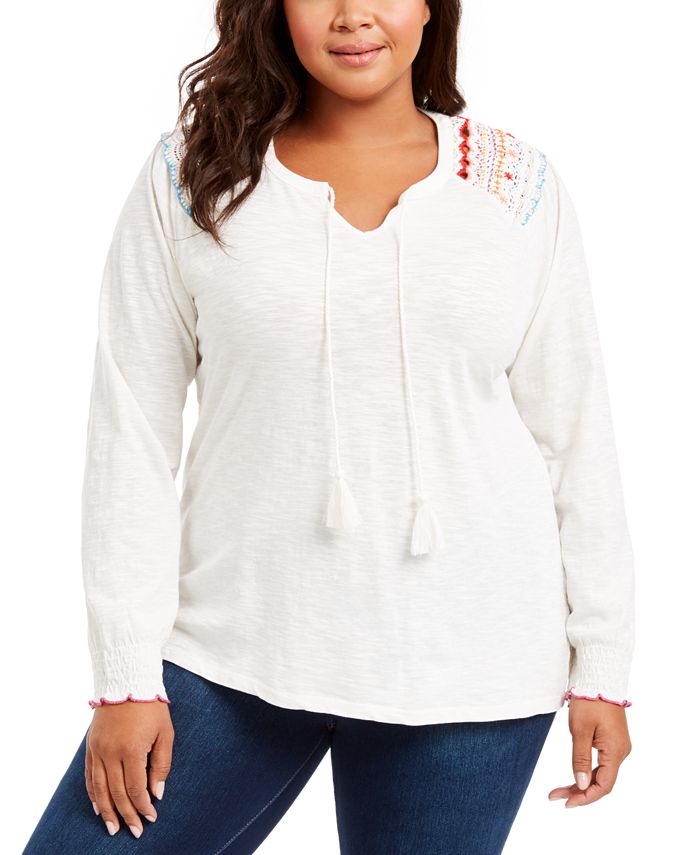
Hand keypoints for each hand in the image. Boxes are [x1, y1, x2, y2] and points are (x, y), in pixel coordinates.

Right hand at [85, 699, 173, 837]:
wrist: (127, 680)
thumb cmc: (151, 706)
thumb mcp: (166, 732)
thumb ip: (161, 764)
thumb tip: (157, 793)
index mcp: (132, 749)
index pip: (136, 789)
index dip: (144, 807)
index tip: (151, 818)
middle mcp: (111, 753)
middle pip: (117, 793)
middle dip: (127, 815)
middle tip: (134, 831)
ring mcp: (98, 749)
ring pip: (99, 789)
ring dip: (106, 811)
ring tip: (113, 828)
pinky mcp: (90, 745)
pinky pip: (89, 776)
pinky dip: (93, 794)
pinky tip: (98, 806)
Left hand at [548, 698, 631, 807]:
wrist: (600, 678)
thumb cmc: (590, 701)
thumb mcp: (580, 730)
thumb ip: (580, 759)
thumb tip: (582, 785)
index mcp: (615, 752)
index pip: (603, 786)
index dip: (585, 798)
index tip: (566, 803)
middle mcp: (621, 752)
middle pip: (601, 782)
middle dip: (579, 792)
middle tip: (555, 796)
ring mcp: (618, 747)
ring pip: (600, 773)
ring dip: (582, 783)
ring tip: (560, 790)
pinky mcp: (612, 741)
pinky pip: (601, 763)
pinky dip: (587, 771)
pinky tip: (574, 776)